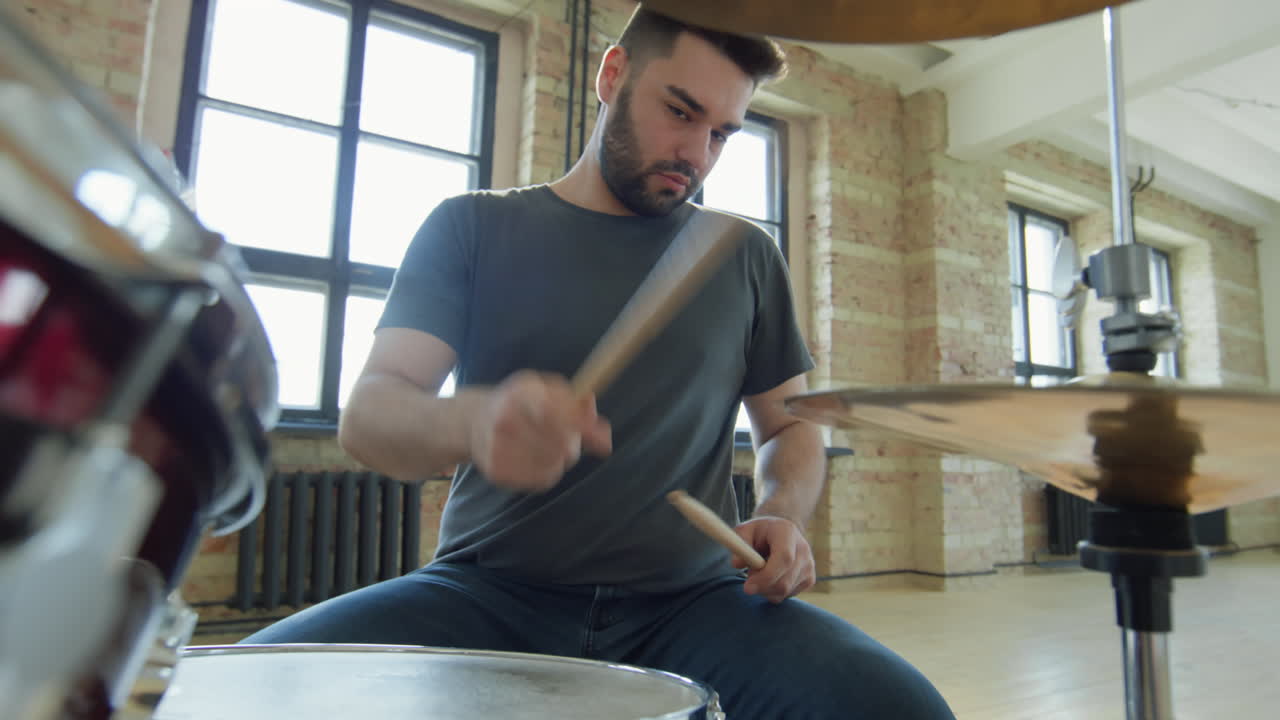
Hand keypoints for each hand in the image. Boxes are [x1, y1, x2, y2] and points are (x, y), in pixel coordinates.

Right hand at [468, 370, 611, 491]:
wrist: (475, 420)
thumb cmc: (521, 404)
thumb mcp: (547, 391)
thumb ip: (578, 407)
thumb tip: (604, 435)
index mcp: (521, 392)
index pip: (558, 413)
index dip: (583, 427)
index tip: (601, 438)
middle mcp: (505, 419)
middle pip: (561, 443)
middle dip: (573, 443)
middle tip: (570, 440)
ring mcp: (497, 447)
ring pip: (554, 463)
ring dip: (561, 458)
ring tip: (552, 448)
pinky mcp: (496, 471)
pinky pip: (541, 479)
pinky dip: (549, 472)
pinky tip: (540, 460)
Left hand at [732, 516, 815, 602]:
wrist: (782, 534)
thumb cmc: (760, 533)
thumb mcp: (745, 530)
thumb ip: (740, 544)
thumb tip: (738, 564)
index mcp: (787, 532)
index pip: (784, 558)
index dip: (766, 576)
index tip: (747, 586)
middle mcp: (803, 549)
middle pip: (785, 580)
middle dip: (762, 587)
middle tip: (747, 581)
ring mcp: (809, 565)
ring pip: (785, 591)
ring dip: (765, 590)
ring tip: (759, 573)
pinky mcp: (809, 579)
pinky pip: (787, 595)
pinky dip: (773, 592)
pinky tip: (771, 578)